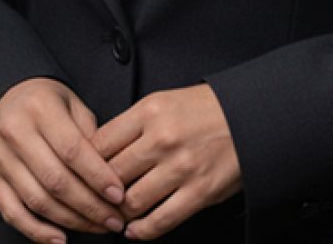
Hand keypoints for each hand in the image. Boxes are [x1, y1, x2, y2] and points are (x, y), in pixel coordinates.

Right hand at [0, 77, 127, 242]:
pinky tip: (60, 238)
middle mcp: (15, 132)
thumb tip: (111, 172)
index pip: (72, 150)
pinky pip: (12, 212)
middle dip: (90, 205)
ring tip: (96, 227)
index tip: (119, 194)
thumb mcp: (73, 103)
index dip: (98, 176)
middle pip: (56, 180)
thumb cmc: (46, 101)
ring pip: (37, 200)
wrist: (7, 96)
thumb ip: (90, 133)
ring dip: (70, 220)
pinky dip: (37, 231)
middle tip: (114, 219)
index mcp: (40, 108)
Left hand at [91, 83, 242, 239]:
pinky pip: (160, 221)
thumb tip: (99, 153)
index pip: (100, 143)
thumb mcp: (164, 102)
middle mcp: (162, 138)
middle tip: (95, 201)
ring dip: (119, 214)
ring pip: (132, 202)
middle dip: (100, 193)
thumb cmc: (203, 109)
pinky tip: (135, 230)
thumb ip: (133, 125)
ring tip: (115, 215)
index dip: (86, 164)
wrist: (249, 115)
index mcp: (150, 110)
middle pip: (112, 175)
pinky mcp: (199, 192)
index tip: (83, 175)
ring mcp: (181, 167)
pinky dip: (141, 231)